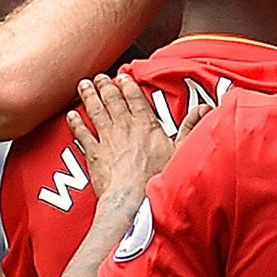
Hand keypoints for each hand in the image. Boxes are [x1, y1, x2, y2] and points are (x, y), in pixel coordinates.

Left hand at [67, 73, 180, 195]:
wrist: (133, 199)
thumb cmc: (157, 178)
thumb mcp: (181, 150)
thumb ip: (191, 127)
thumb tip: (204, 108)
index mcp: (145, 124)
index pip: (134, 97)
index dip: (127, 84)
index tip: (122, 76)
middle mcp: (124, 127)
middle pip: (112, 100)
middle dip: (105, 86)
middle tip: (100, 77)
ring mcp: (107, 139)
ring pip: (95, 111)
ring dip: (89, 96)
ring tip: (84, 85)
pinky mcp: (94, 154)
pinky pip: (82, 134)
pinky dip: (76, 123)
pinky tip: (71, 115)